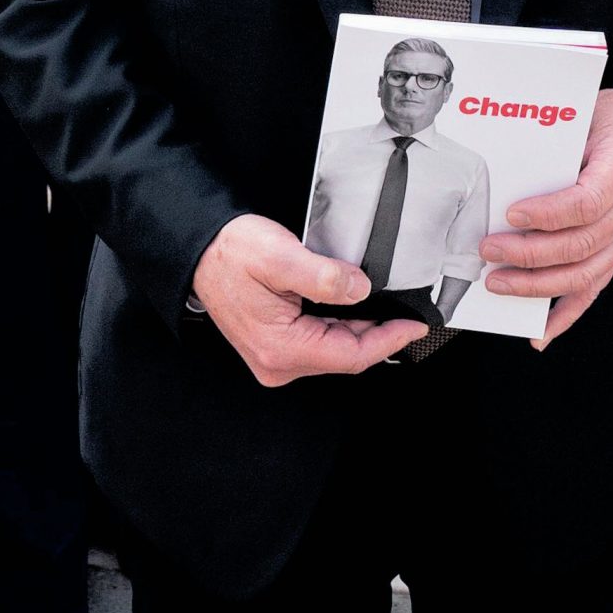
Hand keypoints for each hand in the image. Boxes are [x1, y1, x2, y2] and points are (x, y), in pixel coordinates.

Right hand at [190, 212, 422, 385]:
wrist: (199, 250)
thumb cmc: (229, 253)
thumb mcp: (279, 255)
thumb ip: (323, 276)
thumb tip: (359, 290)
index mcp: (281, 348)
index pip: (351, 356)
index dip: (389, 340)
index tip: (413, 327)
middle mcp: (277, 362)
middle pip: (345, 357)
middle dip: (378, 335)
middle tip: (405, 314)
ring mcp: (275, 357)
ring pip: (334, 351)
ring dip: (360, 330)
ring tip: (384, 308)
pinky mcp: (275, 346)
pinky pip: (319, 343)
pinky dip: (341, 327)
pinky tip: (353, 309)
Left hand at [479, 88, 612, 349]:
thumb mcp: (587, 116)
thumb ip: (554, 145)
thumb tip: (504, 175)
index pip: (587, 202)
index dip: (548, 214)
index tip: (512, 215)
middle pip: (581, 244)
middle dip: (529, 253)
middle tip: (489, 249)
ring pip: (585, 274)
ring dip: (537, 284)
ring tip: (498, 283)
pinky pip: (593, 290)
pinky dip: (565, 315)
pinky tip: (540, 333)